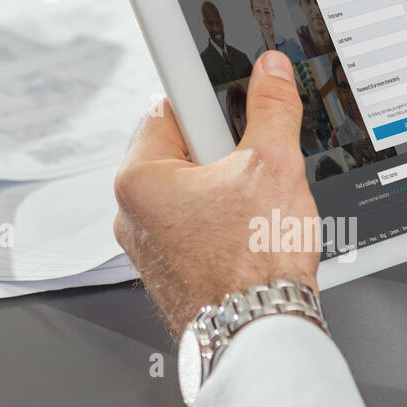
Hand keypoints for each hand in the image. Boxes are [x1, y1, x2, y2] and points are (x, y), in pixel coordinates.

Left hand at [114, 51, 319, 331]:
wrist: (258, 333)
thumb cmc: (252, 265)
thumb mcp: (273, 165)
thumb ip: (271, 109)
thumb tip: (270, 73)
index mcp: (138, 177)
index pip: (168, 104)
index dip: (210, 96)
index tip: (229, 90)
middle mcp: (133, 210)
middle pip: (184, 147)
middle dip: (224, 147)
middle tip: (255, 161)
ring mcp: (150, 242)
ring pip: (193, 187)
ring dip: (226, 185)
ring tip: (257, 203)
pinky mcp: (171, 266)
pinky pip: (196, 223)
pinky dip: (223, 219)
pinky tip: (252, 230)